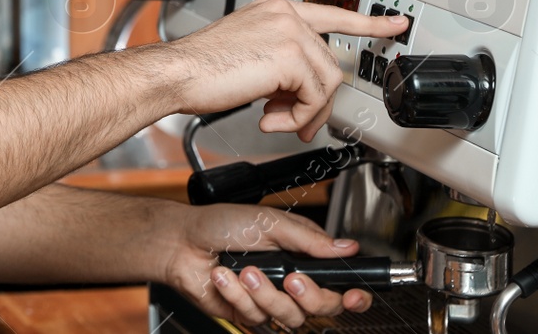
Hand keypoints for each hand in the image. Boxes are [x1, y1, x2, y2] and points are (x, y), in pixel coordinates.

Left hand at [147, 201, 374, 328]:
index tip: (355, 296)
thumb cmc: (220, 224)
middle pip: (322, 308)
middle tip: (290, 278)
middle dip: (308, 295)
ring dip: (264, 292)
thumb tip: (348, 248)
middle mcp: (289, 281)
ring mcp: (268, 300)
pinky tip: (224, 276)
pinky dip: (237, 294)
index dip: (353, 295)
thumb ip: (309, 239)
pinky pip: (255, 317)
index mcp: (301, 256)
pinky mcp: (247, 313)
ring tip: (244, 270)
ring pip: (288, 316)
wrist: (182, 241)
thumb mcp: (269, 222)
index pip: (339, 283)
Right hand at [164, 0, 406, 141]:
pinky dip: (296, 119)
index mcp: (276, 11)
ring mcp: (290, 33)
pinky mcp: (290, 56)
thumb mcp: (249, 55)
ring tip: (277, 121)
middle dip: (315, 101)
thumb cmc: (201, 68)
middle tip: (292, 121)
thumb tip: (301, 92)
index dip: (369, 20)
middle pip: (329, 64)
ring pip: (326, 83)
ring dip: (305, 113)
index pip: (332, 13)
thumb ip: (280, 64)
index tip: (394, 23)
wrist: (177, 73)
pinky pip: (314, 98)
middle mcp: (286, 16)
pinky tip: (270, 120)